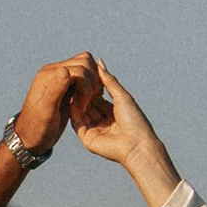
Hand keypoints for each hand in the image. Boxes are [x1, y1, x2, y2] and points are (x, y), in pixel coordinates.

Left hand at [12, 53, 102, 158]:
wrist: (30, 138)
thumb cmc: (37, 128)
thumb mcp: (46, 111)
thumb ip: (55, 89)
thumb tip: (66, 71)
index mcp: (48, 75)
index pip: (80, 68)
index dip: (85, 87)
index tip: (79, 108)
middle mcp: (54, 72)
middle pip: (85, 63)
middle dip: (90, 84)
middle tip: (84, 104)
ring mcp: (60, 77)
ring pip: (87, 67)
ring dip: (92, 84)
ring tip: (86, 103)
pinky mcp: (67, 85)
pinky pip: (85, 76)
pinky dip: (90, 87)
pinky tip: (86, 103)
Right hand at [70, 59, 179, 206]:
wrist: (136, 145)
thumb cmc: (135, 121)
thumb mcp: (122, 96)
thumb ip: (109, 80)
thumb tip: (99, 62)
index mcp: (112, 113)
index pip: (96, 97)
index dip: (88, 85)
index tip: (80, 72)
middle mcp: (102, 122)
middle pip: (87, 104)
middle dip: (80, 92)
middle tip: (71, 78)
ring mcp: (94, 130)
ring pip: (80, 112)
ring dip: (75, 100)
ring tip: (69, 86)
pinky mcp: (87, 138)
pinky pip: (77, 123)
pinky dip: (73, 111)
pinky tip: (70, 99)